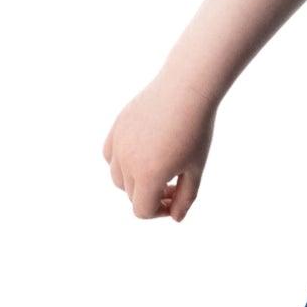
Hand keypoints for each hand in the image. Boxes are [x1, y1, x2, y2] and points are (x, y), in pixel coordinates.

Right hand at [101, 75, 217, 221]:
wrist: (186, 89)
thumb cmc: (197, 130)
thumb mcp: (196, 169)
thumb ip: (185, 198)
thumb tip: (173, 218)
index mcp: (149, 176)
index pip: (142, 211)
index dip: (159, 211)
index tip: (176, 196)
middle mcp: (128, 163)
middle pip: (132, 195)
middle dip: (153, 194)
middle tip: (177, 180)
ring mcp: (119, 145)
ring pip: (118, 178)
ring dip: (136, 180)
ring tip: (160, 166)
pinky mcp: (116, 129)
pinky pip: (110, 156)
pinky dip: (123, 162)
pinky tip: (143, 153)